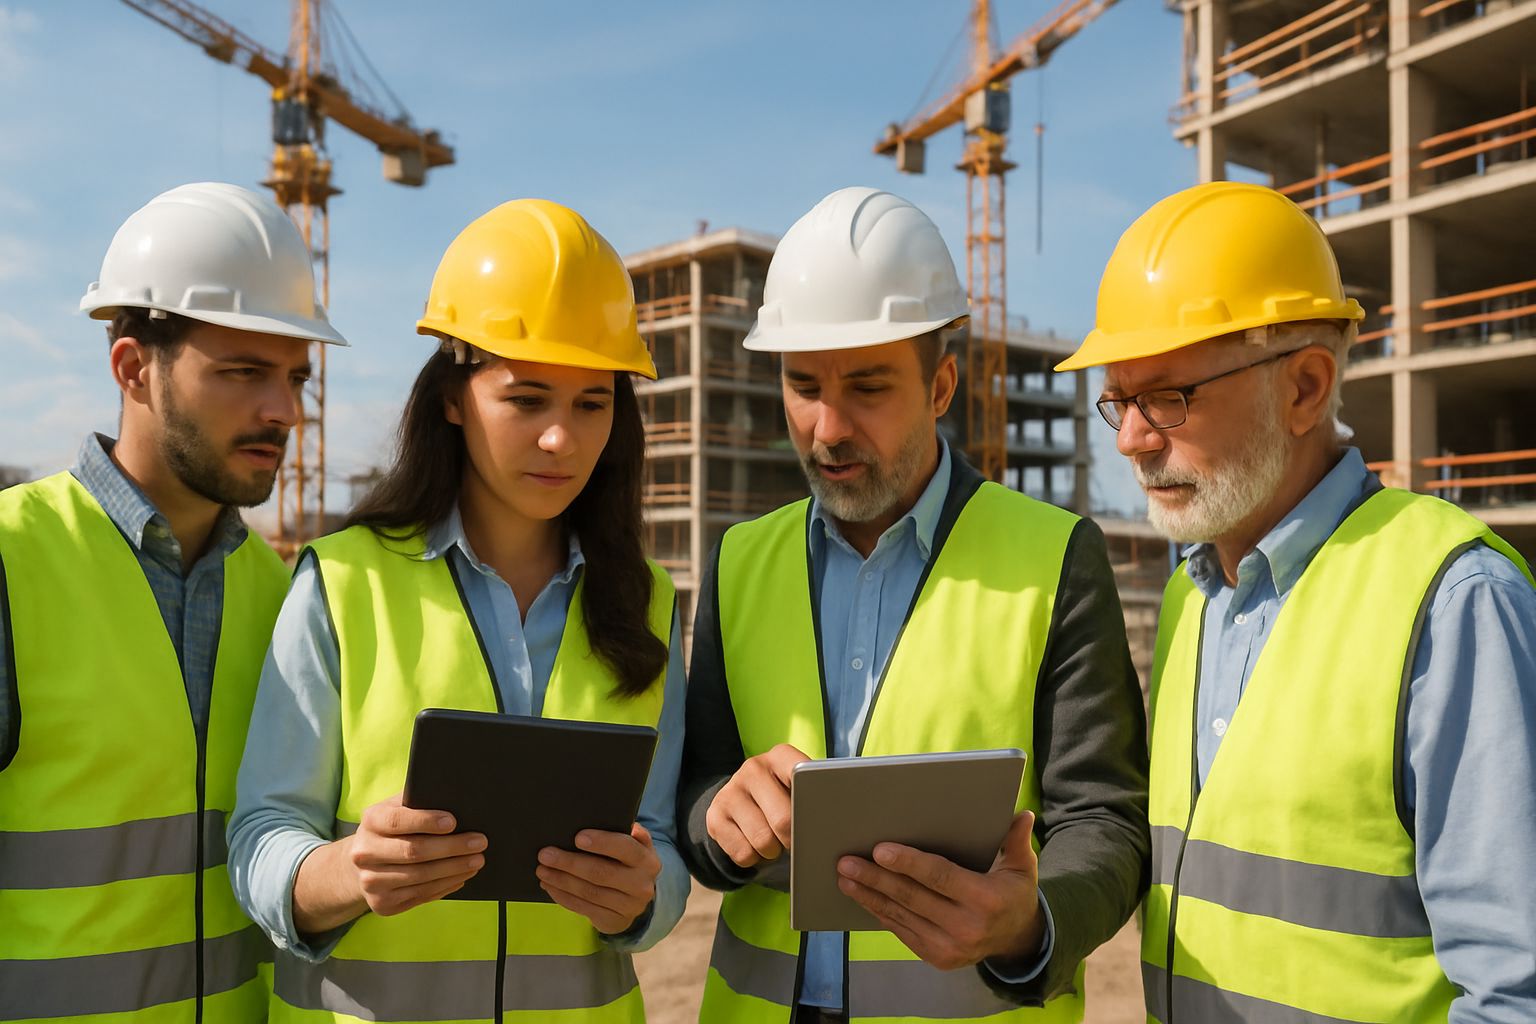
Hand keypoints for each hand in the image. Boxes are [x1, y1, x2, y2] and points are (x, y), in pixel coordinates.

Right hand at [349, 793, 486, 916]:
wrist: (364, 863)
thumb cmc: (393, 828)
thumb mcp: (398, 807)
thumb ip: (419, 801)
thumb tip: (456, 798)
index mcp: (370, 821)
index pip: (397, 821)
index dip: (426, 821)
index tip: (453, 821)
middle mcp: (365, 853)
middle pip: (414, 851)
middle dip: (452, 847)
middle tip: (479, 842)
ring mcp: (371, 881)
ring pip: (421, 877)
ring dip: (454, 869)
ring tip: (477, 860)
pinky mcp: (383, 903)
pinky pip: (420, 895)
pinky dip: (446, 885)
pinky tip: (462, 876)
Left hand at [536, 823, 661, 934]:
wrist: (637, 897)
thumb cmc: (628, 862)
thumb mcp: (633, 846)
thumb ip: (622, 833)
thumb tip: (596, 817)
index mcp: (647, 860)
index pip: (626, 848)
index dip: (602, 842)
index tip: (578, 837)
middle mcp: (642, 884)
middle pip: (602, 873)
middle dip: (570, 862)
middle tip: (545, 854)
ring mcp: (629, 907)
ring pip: (590, 892)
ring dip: (561, 880)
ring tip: (542, 870)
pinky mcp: (614, 921)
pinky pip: (584, 908)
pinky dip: (563, 896)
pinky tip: (549, 886)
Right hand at [705, 744, 808, 867]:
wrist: (742, 802)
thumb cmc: (784, 797)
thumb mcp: (801, 788)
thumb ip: (818, 795)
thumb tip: (841, 817)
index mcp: (780, 756)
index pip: (804, 777)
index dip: (812, 806)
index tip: (818, 821)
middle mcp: (753, 768)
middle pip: (784, 820)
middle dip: (794, 839)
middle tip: (796, 839)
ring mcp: (730, 791)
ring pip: (763, 841)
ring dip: (774, 851)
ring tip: (775, 841)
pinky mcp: (714, 816)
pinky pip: (743, 854)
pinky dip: (754, 859)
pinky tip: (754, 844)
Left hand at [835, 810, 1044, 970]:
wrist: (1016, 941)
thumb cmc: (1013, 894)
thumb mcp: (1023, 867)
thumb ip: (1017, 840)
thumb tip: (1021, 813)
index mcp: (986, 900)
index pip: (939, 877)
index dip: (908, 863)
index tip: (879, 850)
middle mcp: (966, 928)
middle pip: (912, 897)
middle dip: (875, 878)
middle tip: (846, 861)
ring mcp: (949, 948)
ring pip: (901, 916)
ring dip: (869, 896)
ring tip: (845, 877)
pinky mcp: (936, 957)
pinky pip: (901, 931)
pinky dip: (880, 913)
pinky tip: (863, 897)